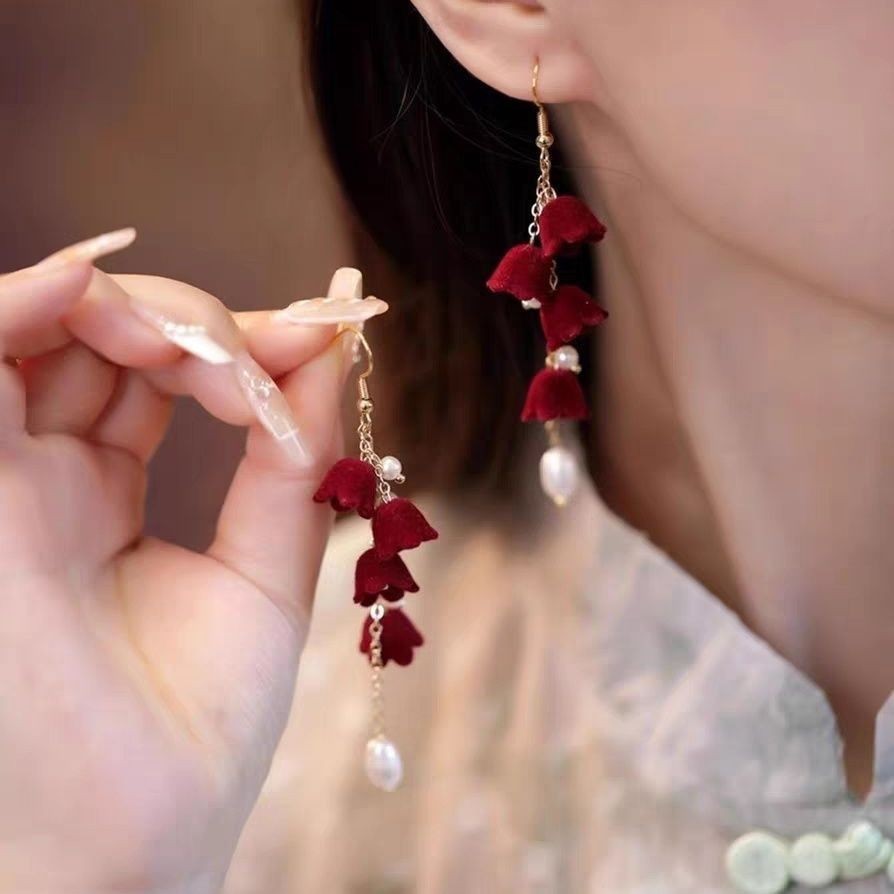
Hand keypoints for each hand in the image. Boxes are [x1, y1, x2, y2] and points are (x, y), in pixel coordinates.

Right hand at [0, 232, 353, 892]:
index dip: (236, 344)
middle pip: (99, 341)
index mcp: (101, 504)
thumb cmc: (193, 732)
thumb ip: (293, 460)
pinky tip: (93, 289)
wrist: (130, 851)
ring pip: (33, 332)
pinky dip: (25, 305)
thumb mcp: (265, 573)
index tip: (321, 333)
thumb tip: (333, 348)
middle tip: (273, 341)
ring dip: (119, 304)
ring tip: (206, 339)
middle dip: (191, 320)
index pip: (155, 377)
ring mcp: (3, 487)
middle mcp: (40, 484)